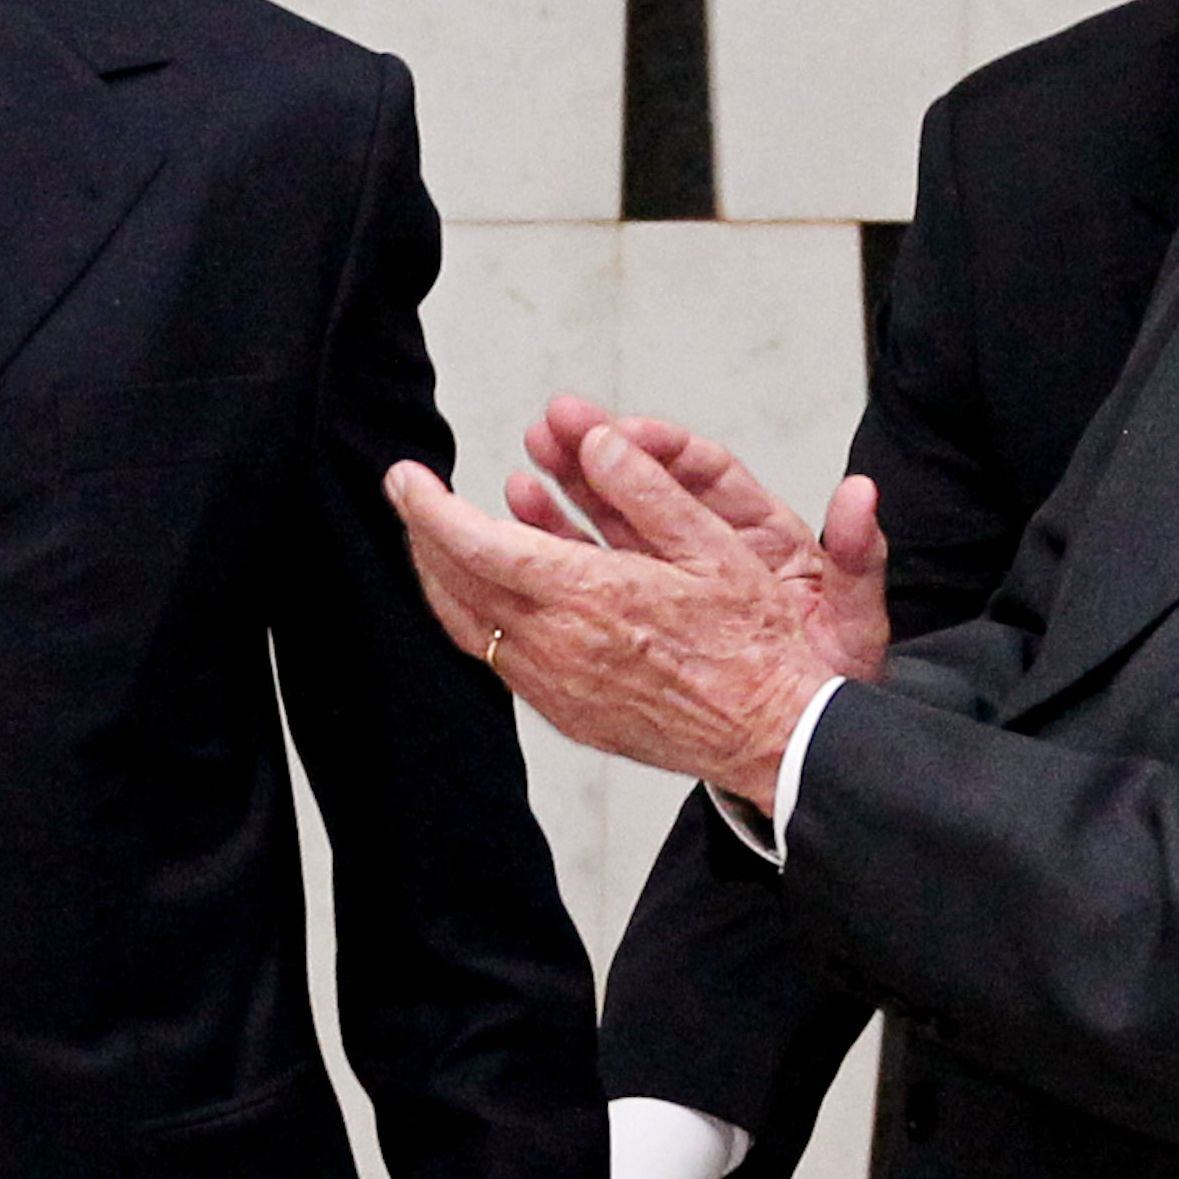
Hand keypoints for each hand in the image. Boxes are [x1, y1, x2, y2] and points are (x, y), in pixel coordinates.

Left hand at [386, 414, 868, 812]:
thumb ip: (649, 490)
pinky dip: (474, 613)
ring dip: (441, 574)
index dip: (430, 509)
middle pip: (456, 583)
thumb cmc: (754, 645)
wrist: (773, 735)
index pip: (477, 546)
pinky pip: (495, 655)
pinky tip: (483, 588)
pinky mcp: (563, 710)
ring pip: (468, 623)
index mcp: (591, 599)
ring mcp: (555, 685)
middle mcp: (559, 647)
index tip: (404, 478)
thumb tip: (596, 442)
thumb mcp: (716, 549)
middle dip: (424, 533)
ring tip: (434, 534)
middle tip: (411, 495)